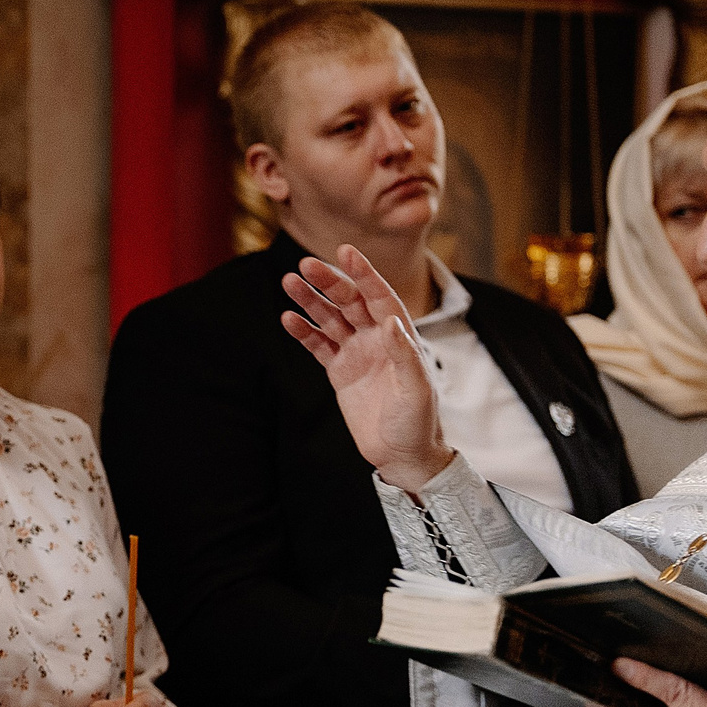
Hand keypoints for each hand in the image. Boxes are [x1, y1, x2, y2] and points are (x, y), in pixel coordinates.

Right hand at [277, 246, 456, 489]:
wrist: (402, 454)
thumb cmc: (418, 422)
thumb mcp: (417, 390)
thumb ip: (405, 355)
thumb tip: (389, 321)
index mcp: (400, 337)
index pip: (379, 296)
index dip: (363, 274)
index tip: (345, 252)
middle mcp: (377, 339)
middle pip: (349, 301)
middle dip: (328, 281)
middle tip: (304, 265)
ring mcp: (356, 353)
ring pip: (330, 319)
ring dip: (310, 301)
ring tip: (289, 283)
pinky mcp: (340, 372)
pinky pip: (318, 346)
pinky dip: (303, 332)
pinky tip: (288, 319)